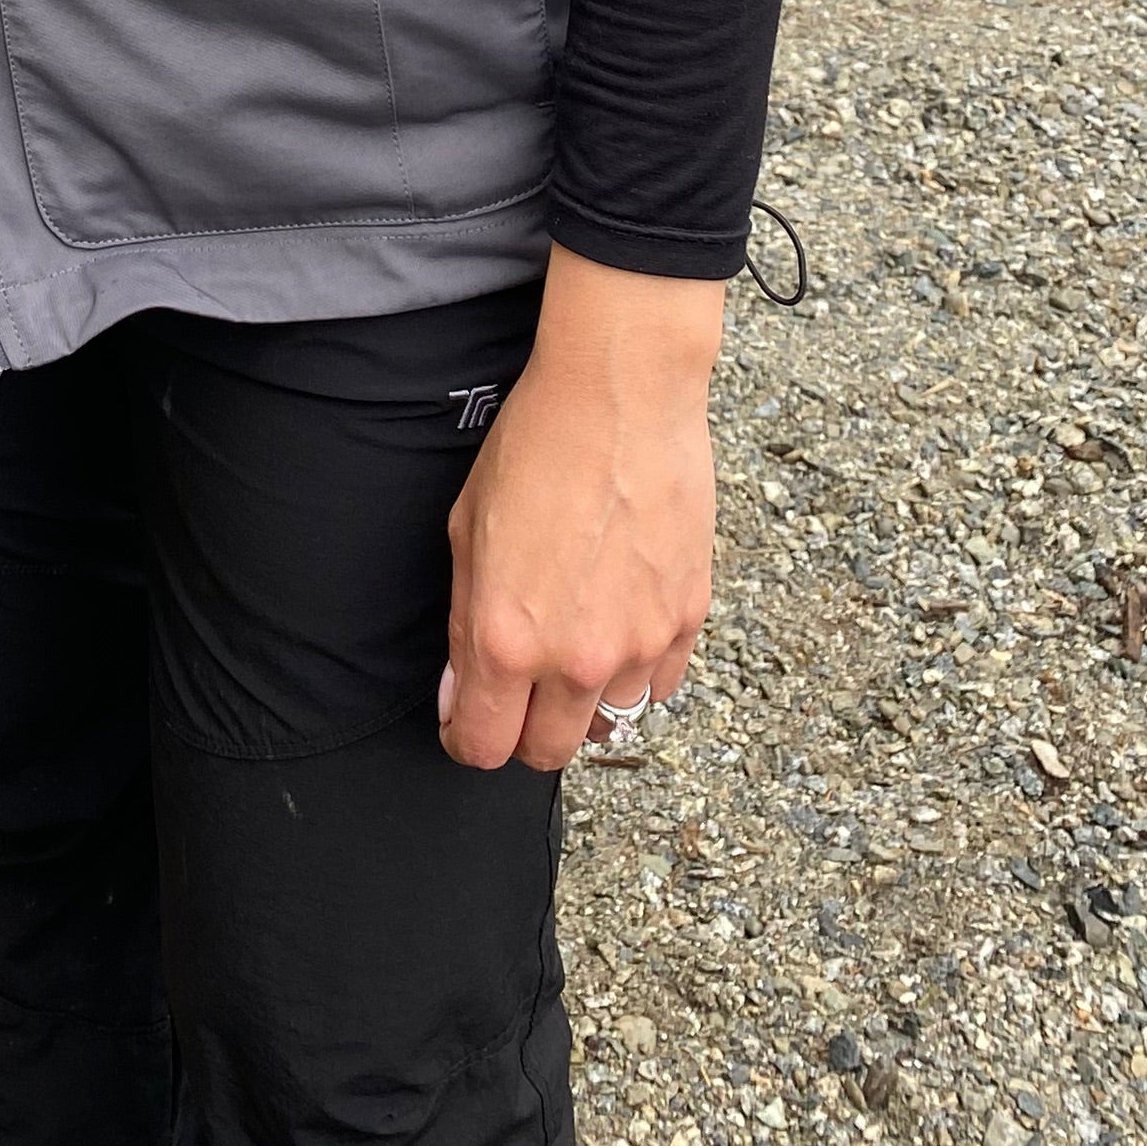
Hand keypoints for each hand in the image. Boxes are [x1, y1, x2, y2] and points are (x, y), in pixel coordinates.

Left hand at [440, 248, 722, 774]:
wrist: (620, 394)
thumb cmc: (536, 447)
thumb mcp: (466, 531)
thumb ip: (461, 623)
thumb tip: (460, 692)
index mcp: (506, 639)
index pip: (484, 745)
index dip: (468, 738)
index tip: (468, 722)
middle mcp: (576, 657)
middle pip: (549, 752)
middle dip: (525, 731)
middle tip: (519, 691)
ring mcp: (639, 643)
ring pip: (611, 722)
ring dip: (587, 700)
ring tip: (575, 645)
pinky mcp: (687, 617)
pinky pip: (660, 683)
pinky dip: (638, 671)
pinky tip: (620, 623)